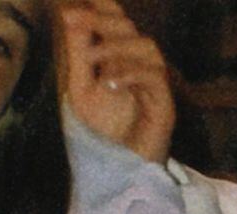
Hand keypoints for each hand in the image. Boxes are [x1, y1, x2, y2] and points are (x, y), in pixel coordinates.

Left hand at [55, 0, 174, 164]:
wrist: (121, 172)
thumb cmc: (105, 134)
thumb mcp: (82, 91)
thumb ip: (79, 57)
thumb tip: (70, 17)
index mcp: (123, 59)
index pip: (117, 21)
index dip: (103, 6)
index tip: (78, 4)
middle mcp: (142, 66)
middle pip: (130, 28)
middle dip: (101, 20)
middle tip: (73, 20)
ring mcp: (157, 86)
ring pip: (147, 48)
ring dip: (116, 48)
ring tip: (92, 60)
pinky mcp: (165, 106)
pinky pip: (155, 77)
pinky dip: (130, 74)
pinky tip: (109, 82)